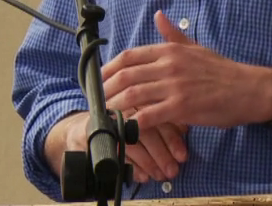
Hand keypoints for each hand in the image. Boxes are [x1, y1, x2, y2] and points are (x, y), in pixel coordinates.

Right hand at [58, 109, 188, 182]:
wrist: (85, 129)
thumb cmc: (123, 121)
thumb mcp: (145, 115)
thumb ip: (164, 119)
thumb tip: (185, 128)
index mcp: (138, 96)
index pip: (158, 116)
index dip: (172, 138)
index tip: (183, 155)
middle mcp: (123, 106)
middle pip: (145, 130)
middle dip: (162, 154)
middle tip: (172, 170)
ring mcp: (108, 120)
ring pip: (131, 142)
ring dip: (149, 162)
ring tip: (160, 175)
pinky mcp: (93, 133)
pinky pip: (115, 151)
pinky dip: (131, 166)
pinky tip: (142, 175)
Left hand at [102, 11, 271, 130]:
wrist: (248, 89)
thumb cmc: (222, 70)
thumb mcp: (195, 47)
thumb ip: (173, 35)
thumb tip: (158, 15)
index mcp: (169, 50)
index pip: (129, 56)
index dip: (109, 68)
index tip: (99, 79)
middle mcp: (168, 65)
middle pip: (125, 75)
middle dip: (106, 89)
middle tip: (96, 101)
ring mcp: (174, 86)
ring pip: (133, 95)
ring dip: (115, 106)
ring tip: (105, 115)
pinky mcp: (181, 107)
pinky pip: (149, 116)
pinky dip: (133, 123)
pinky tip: (126, 129)